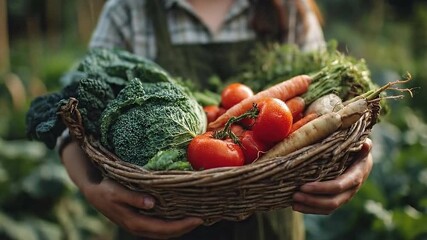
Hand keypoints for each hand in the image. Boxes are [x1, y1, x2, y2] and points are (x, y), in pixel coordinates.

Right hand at [61, 142, 202, 238]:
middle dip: (185, 228)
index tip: (198, 218)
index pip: (164, 228)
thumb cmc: (105, 189)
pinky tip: (179, 214)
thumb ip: (133, 198)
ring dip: (179, 227)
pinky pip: (159, 226)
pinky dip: (171, 223)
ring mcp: (139, 225)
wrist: (92, 191)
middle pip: (167, 233)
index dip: (182, 226)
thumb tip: (152, 204)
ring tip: (195, 218)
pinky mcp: (139, 220)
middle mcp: (139, 227)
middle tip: (203, 218)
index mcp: (135, 222)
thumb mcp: (117, 191)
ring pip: (163, 232)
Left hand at [292, 138, 372, 214]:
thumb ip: (362, 144)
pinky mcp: (337, 200)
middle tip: (295, 196)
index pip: (338, 186)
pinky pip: (325, 210)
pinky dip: (311, 210)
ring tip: (293, 203)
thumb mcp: (361, 144)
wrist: (362, 161)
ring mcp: (344, 197)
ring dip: (310, 207)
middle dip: (312, 200)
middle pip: (332, 201)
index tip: (304, 186)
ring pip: (328, 208)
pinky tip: (296, 207)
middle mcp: (351, 190)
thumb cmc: (357, 148)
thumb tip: (366, 144)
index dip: (322, 188)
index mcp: (356, 176)